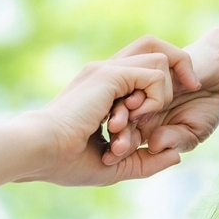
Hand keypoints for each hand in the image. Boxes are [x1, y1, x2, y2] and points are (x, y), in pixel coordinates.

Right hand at [19, 53, 189, 186]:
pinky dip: (156, 98)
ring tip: (142, 120)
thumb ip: (145, 161)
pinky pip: (154, 75)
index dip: (164, 89)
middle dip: (177, 75)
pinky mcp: (109, 75)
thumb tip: (175, 156)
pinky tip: (138, 118)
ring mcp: (107, 70)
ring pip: (160, 60)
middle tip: (172, 105)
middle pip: (157, 52)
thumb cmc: (67, 163)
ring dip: (163, 93)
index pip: (146, 71)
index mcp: (105, 91)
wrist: (40, 151)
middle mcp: (107, 74)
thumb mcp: (116, 166)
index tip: (166, 115)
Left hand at [97, 35, 218, 163]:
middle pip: (116, 117)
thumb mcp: (195, 131)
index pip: (124, 138)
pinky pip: (137, 70)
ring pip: (121, 94)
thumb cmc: (205, 107)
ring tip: (135, 108)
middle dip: (118, 127)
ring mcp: (138, 84)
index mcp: (141, 126)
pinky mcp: (145, 62)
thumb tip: (155, 146)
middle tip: (119, 130)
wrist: (215, 74)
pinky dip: (143, 85)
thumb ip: (177, 140)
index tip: (120, 151)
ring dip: (126, 104)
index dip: (121, 146)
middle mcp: (134, 105)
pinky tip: (149, 96)